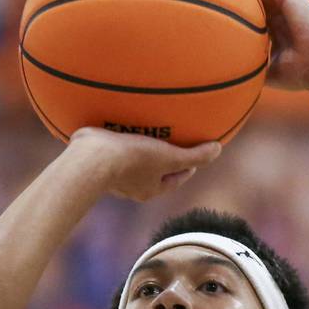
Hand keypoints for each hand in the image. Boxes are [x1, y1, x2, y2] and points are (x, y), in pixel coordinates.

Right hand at [67, 126, 221, 201]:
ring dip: (142, 146)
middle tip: (174, 140)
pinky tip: (122, 119)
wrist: (90, 159)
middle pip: (155, 170)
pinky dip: (121, 136)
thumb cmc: (132, 160)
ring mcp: (114, 173)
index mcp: (150, 189)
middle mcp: (132, 185)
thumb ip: (194, 156)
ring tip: (149, 128)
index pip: (176, 178)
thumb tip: (218, 149)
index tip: (194, 155)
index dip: (188, 166)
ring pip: (134, 159)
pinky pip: (114, 146)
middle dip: (164, 157)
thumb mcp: (169, 157)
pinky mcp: (98, 159)